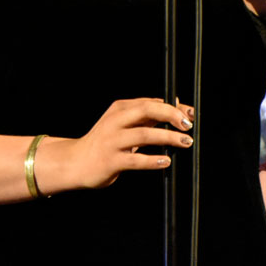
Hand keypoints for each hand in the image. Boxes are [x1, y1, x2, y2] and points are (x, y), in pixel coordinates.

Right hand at [39, 98, 193, 191]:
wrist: (76, 162)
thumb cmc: (104, 142)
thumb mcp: (122, 124)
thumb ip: (146, 115)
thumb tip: (175, 103)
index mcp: (120, 109)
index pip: (150, 103)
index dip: (173, 107)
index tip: (190, 113)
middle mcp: (115, 121)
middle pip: (146, 111)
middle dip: (171, 116)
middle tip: (188, 125)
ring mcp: (112, 141)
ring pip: (143, 135)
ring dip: (167, 138)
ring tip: (185, 142)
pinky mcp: (111, 161)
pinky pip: (135, 160)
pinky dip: (153, 160)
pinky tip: (166, 161)